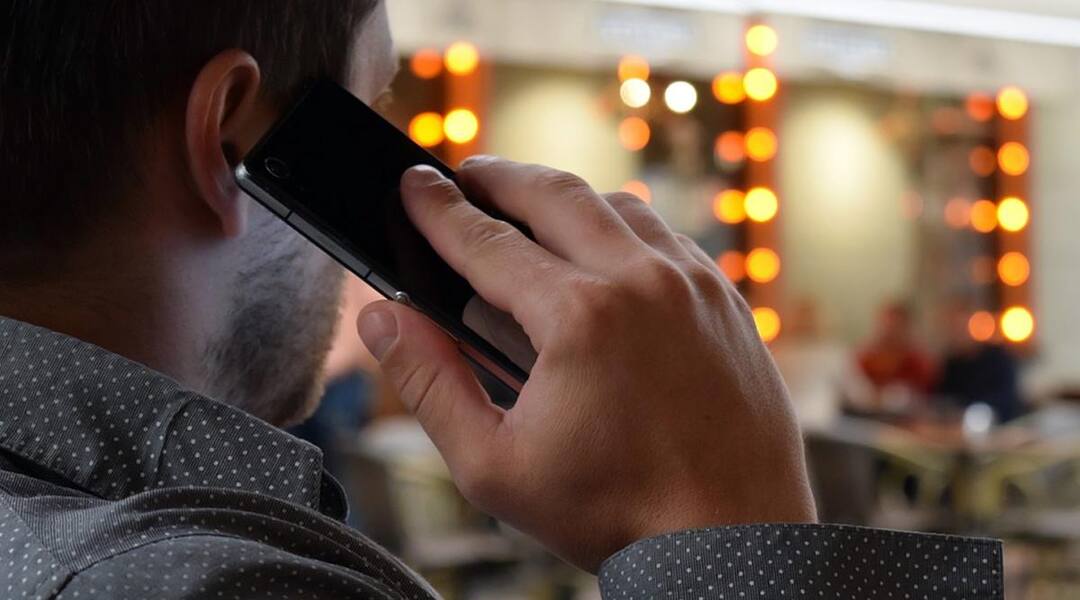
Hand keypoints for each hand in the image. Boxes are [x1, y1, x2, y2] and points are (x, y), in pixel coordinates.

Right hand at [357, 158, 815, 571]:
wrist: (733, 537)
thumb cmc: (616, 511)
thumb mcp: (494, 465)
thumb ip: (429, 383)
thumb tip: (383, 319)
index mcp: (578, 317)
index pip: (486, 241)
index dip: (438, 209)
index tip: (412, 183)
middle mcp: (640, 281)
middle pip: (553, 195)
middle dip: (499, 177)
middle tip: (464, 175)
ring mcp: (692, 283)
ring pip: (615, 204)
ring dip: (563, 196)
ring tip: (526, 204)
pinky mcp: (725, 298)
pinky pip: (665, 234)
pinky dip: (622, 225)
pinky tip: (602, 244)